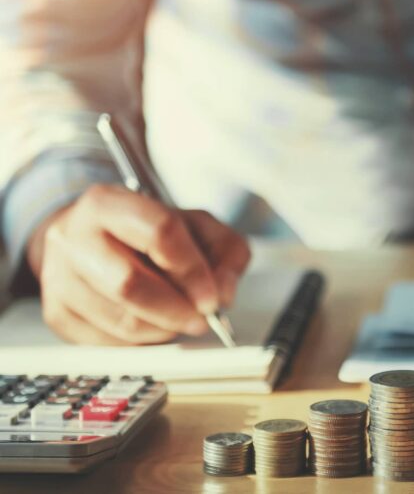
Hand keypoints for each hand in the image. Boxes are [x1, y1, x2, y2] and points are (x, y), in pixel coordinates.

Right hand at [27, 184, 250, 344]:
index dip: (192, 270)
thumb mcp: (197, 226)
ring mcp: (58, 276)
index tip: (213, 297)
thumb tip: (223, 293)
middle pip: (130, 283)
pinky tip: (154, 325)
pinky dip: (142, 342)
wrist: (92, 238)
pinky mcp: (56, 312)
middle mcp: (73, 236)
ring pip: (120, 320)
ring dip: (163, 329)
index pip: (158, 233)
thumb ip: (225, 251)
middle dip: (176, 309)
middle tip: (201, 318)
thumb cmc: (149, 232)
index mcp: (109, 202)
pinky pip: (107, 342)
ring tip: (180, 319)